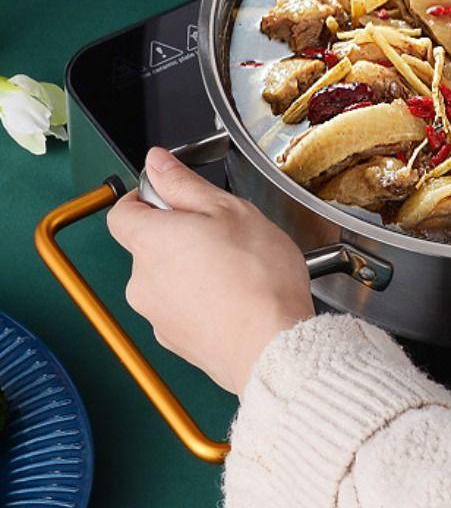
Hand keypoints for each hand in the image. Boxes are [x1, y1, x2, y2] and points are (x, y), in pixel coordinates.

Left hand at [107, 148, 314, 396]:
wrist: (271, 346)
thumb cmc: (256, 277)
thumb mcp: (228, 210)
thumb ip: (184, 184)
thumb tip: (156, 162)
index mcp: (150, 241)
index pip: (122, 212)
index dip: (146, 198)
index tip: (175, 196)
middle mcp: (141, 281)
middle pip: (149, 246)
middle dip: (180, 235)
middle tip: (225, 232)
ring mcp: (156, 316)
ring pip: (167, 279)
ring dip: (192, 269)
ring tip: (238, 269)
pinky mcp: (175, 342)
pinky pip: (182, 308)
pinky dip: (202, 299)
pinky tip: (237, 296)